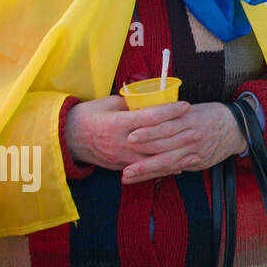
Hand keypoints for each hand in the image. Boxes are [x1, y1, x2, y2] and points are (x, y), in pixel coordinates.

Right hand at [65, 96, 192, 171]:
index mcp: (118, 123)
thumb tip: (152, 96)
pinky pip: (146, 169)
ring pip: (154, 159)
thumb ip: (130, 102)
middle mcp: (121, 142)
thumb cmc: (89, 115)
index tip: (186, 106)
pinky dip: (165, 169)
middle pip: (156, 141)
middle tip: (199, 130)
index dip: (169, 111)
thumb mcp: (107, 103)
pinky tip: (181, 166)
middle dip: (179, 136)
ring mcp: (122, 158)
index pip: (149, 117)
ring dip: (177, 156)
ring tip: (197, 151)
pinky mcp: (122, 167)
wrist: (66, 139)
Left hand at [120, 101, 247, 182]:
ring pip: (169, 161)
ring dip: (147, 169)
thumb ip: (173, 114)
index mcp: (190, 118)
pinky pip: (176, 169)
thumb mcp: (194, 108)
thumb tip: (146, 113)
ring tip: (128, 174)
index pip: (167, 124)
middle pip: (165, 145)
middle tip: (123, 159)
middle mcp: (192, 135)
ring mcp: (195, 151)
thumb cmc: (212, 115)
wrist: (237, 128)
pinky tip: (145, 178)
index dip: (148, 130)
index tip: (130, 133)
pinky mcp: (198, 162)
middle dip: (143, 154)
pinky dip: (160, 174)